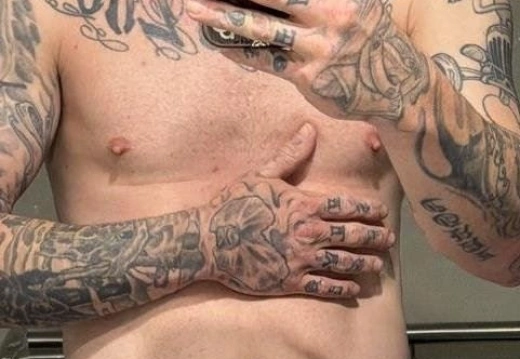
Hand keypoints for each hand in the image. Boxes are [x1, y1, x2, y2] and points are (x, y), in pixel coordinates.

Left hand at [186, 0, 428, 120]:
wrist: (399, 87)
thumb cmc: (371, 39)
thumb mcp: (359, 1)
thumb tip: (286, 0)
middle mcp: (330, 12)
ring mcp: (318, 47)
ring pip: (262, 27)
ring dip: (225, 16)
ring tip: (194, 9)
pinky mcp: (309, 78)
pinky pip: (266, 61)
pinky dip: (240, 51)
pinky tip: (218, 42)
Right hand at [203, 123, 393, 298]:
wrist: (209, 242)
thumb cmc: (234, 206)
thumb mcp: (262, 175)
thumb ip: (290, 156)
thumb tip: (310, 129)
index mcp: (304, 205)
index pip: (347, 206)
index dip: (368, 210)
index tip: (381, 213)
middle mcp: (308, 233)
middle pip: (352, 235)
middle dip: (375, 237)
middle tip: (389, 240)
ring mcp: (301, 259)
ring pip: (343, 262)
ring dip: (365, 264)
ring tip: (378, 265)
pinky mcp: (290, 282)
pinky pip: (323, 286)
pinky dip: (341, 288)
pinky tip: (354, 288)